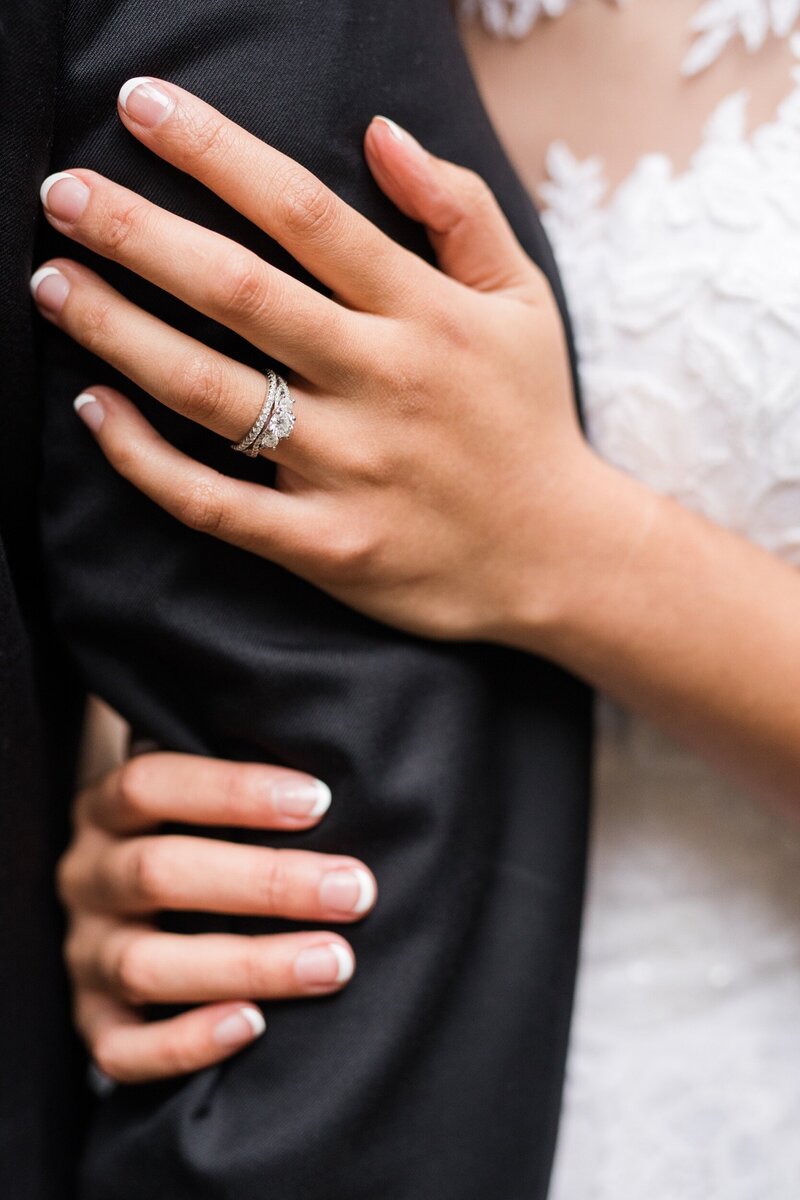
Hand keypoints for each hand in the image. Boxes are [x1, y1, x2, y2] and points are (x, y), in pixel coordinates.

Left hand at [32, 78, 595, 645]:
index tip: (141, 107)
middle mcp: (380, 382)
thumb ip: (459, 210)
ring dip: (117, 331)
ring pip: (209, 389)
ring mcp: (348, 469)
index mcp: (424, 314)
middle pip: (237, 290)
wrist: (560, 556)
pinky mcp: (325, 545)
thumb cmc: (529, 419)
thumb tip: (380, 132)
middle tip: (60, 193)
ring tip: (52, 282)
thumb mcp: (524, 300)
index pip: (304, 212)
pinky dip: (143, 456)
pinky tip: (95, 408)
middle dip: (136, 232)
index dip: (214, 151)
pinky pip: (211, 502)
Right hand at [58, 752, 376, 1083]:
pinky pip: (122, 1050)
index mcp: (106, 810)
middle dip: (266, 882)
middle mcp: (86, 877)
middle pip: (157, 873)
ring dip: (248, 964)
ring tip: (332, 963)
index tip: (318, 801)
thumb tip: (329, 795)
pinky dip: (186, 1043)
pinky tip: (254, 1026)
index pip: (149, 784)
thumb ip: (245, 797)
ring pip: (144, 966)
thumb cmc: (203, 838)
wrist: (142, 907)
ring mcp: (85, 953)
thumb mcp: (200, 802)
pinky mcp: (92, 1022)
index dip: (231, 790)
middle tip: (353, 891)